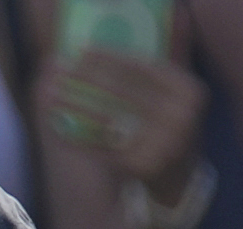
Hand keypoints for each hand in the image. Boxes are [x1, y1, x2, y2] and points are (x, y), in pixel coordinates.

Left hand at [44, 47, 207, 201]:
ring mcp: (162, 144)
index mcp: (188, 93)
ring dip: (77, 106)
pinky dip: (80, 139)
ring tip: (54, 95)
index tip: (82, 51)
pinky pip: (104, 149)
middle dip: (89, 78)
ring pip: (109, 120)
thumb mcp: (174, 95)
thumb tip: (135, 34)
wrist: (180, 180)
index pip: (143, 68)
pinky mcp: (142, 167)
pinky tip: (59, 128)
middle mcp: (180, 118)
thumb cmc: (170, 128)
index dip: (111, 57)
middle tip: (62, 70)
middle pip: (123, 92)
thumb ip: (157, 66)